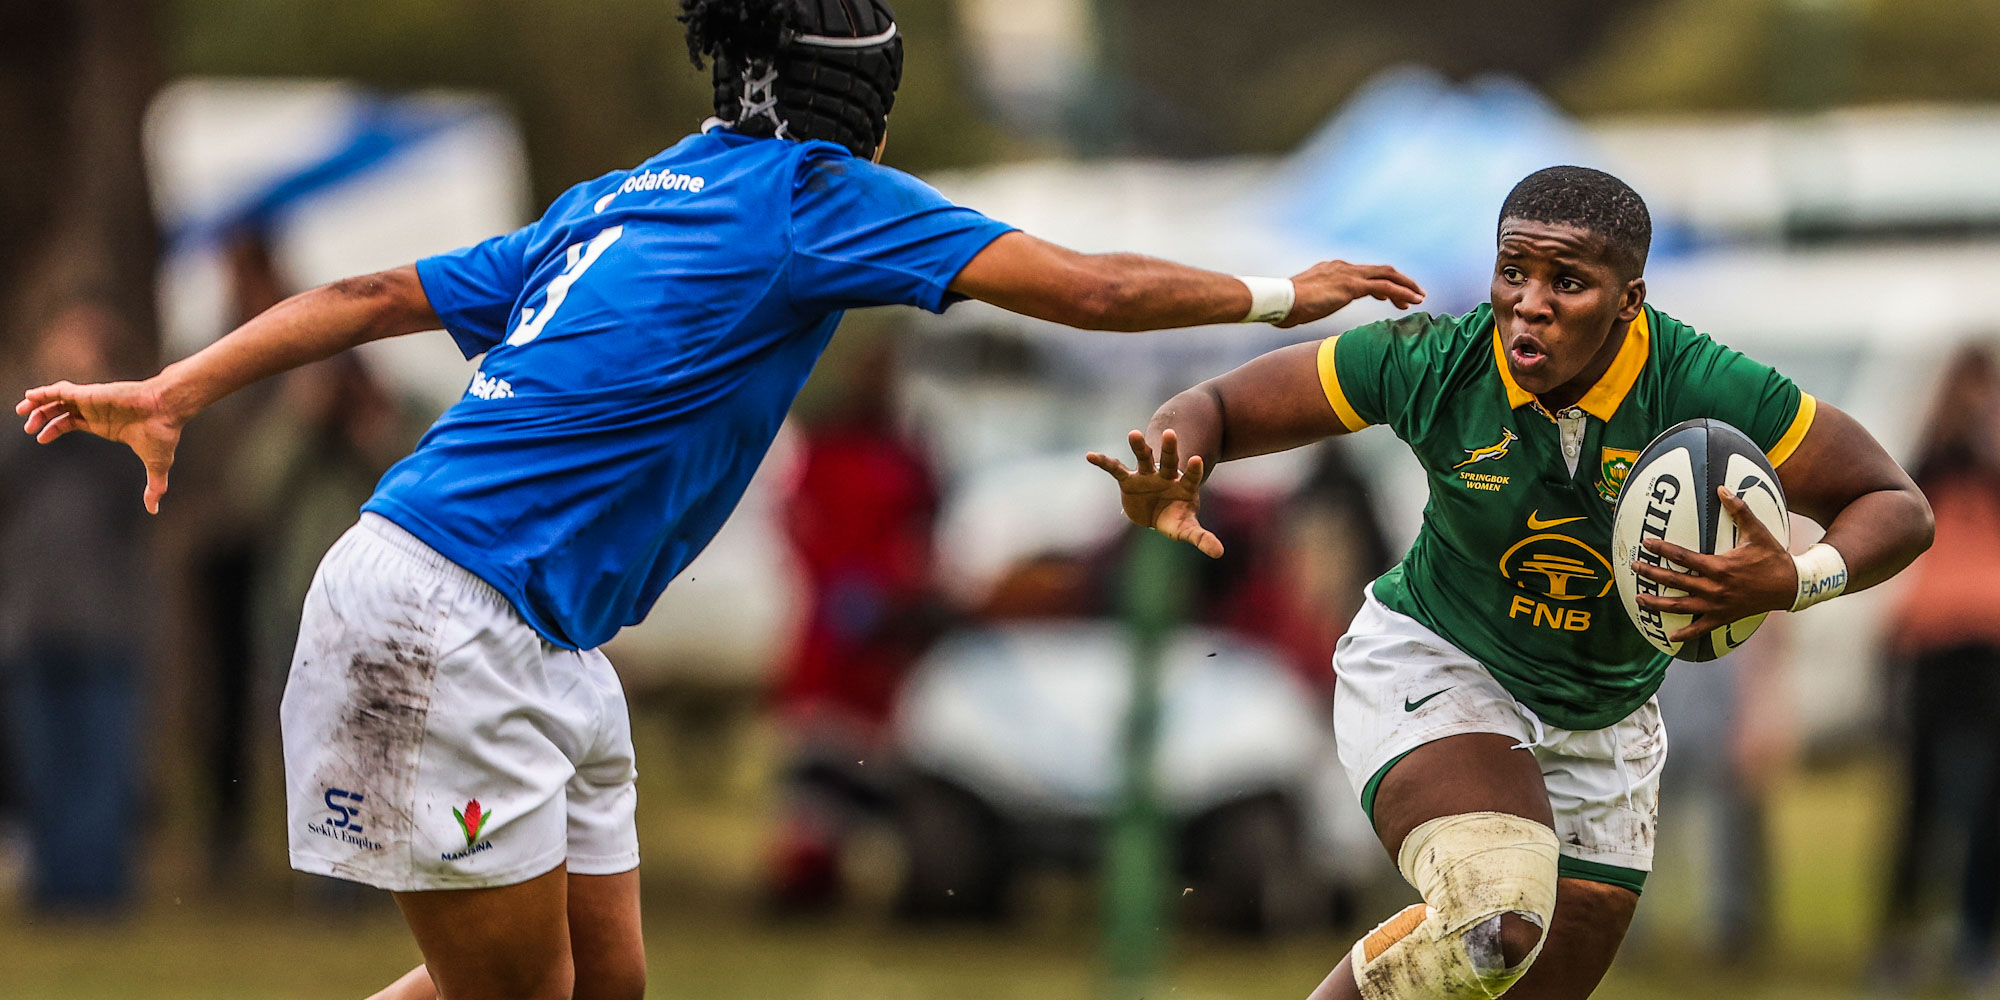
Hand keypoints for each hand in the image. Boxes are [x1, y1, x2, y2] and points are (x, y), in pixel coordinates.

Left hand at [16, 379, 183, 513]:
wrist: (167, 409)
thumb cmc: (163, 432)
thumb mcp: (157, 464)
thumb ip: (154, 486)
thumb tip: (154, 510)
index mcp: (104, 424)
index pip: (70, 423)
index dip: (54, 429)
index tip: (40, 439)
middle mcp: (94, 410)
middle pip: (59, 411)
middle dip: (41, 417)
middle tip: (28, 428)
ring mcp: (91, 400)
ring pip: (57, 399)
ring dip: (38, 404)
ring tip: (22, 410)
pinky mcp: (90, 393)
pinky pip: (61, 390)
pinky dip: (44, 392)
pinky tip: (30, 396)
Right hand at [1085, 429, 1223, 557]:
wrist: (1155, 513)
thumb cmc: (1175, 518)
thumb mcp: (1187, 528)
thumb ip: (1201, 537)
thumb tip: (1219, 553)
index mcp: (1184, 486)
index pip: (1190, 476)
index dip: (1193, 469)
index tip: (1196, 460)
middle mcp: (1166, 476)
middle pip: (1169, 460)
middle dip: (1169, 448)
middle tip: (1170, 433)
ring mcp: (1147, 476)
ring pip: (1144, 457)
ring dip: (1139, 446)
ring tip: (1133, 434)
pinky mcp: (1129, 480)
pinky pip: (1116, 469)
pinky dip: (1104, 462)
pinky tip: (1090, 456)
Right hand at [1279, 260, 1425, 327]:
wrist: (1280, 300)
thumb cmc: (1286, 306)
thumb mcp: (1306, 301)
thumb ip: (1316, 302)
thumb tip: (1311, 311)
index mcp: (1333, 269)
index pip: (1364, 273)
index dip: (1382, 283)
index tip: (1391, 296)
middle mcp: (1343, 267)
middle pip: (1381, 270)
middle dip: (1401, 281)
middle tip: (1415, 293)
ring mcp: (1348, 274)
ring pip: (1387, 275)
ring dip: (1406, 285)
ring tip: (1420, 297)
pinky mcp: (1352, 286)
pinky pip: (1384, 287)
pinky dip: (1401, 292)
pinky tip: (1412, 301)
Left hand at [1629, 487, 1796, 642]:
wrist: (1791, 586)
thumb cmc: (1773, 558)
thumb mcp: (1758, 532)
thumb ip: (1739, 510)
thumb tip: (1722, 488)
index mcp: (1719, 567)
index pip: (1682, 557)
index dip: (1661, 549)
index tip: (1645, 544)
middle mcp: (1715, 588)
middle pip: (1675, 581)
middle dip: (1651, 574)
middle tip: (1634, 567)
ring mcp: (1718, 605)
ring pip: (1680, 607)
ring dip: (1658, 603)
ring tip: (1640, 598)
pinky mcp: (1724, 618)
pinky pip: (1701, 628)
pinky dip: (1685, 634)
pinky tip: (1671, 637)